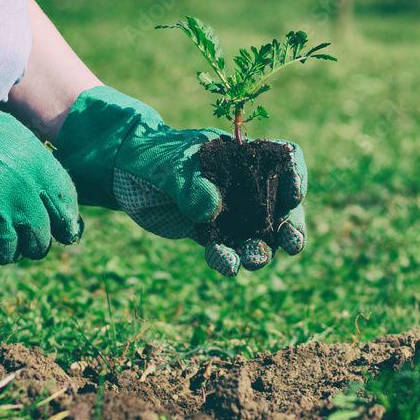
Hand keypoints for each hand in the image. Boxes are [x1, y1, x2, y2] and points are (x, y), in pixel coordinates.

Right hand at [0, 43, 80, 276]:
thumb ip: (40, 172)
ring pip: (9, 256)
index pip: (67, 214)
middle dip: (28, 240)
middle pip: (40, 243)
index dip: (63, 225)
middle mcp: (25, 203)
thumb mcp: (17, 138)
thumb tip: (54, 203)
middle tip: (9, 227)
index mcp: (42, 175)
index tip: (57, 230)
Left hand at [53, 86, 306, 275]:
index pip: (285, 160)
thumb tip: (212, 208)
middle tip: (292, 243)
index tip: (293, 194)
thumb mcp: (169, 164)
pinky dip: (227, 258)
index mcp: (244, 155)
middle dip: (291, 225)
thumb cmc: (152, 156)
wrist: (123, 173)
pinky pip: (227, 249)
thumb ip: (189, 184)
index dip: (297, 176)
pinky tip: (225, 264)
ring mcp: (230, 210)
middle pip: (282, 205)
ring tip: (253, 260)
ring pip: (258, 234)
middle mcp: (244, 184)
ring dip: (261, 249)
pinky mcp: (210, 233)